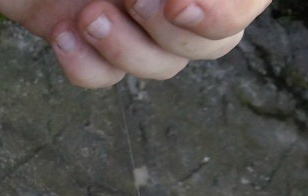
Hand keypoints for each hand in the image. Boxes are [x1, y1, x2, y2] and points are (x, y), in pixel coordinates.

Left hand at [0, 0, 269, 86]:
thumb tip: (181, 2)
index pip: (247, 1)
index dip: (227, 11)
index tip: (180, 4)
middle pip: (213, 44)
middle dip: (178, 32)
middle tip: (138, 1)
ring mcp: (126, 16)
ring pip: (160, 67)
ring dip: (127, 49)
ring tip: (88, 14)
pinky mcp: (80, 36)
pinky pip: (101, 77)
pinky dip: (85, 64)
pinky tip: (61, 33)